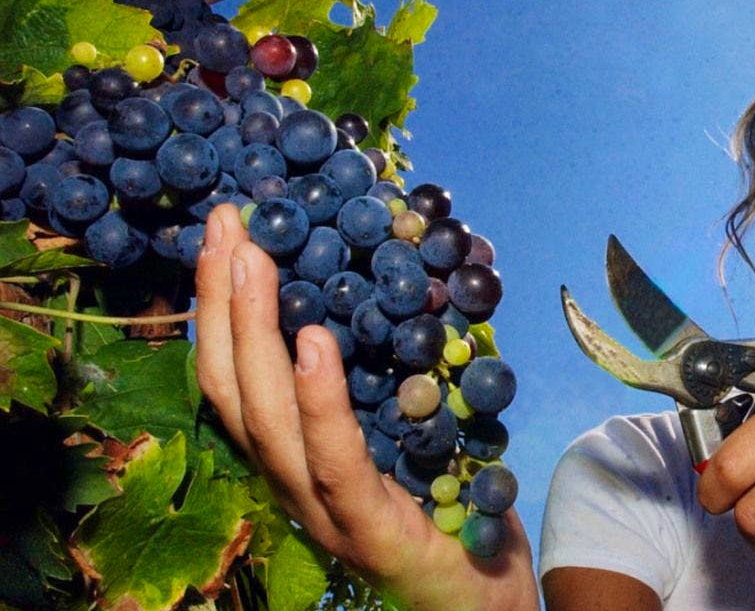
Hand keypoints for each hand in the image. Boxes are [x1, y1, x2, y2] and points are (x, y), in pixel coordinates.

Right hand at [195, 204, 538, 610]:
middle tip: (228, 224)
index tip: (228, 232)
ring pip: (267, 421)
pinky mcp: (371, 532)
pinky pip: (334, 460)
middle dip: (223, 301)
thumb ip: (392, 366)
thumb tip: (400, 275)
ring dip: (253, 333)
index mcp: (295, 456)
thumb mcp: (416, 421)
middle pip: (233, 390)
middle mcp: (293, 485)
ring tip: (253, 262)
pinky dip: (318, 401)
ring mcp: (325, 514)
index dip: (221, 306)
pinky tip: (313, 343)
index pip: (237, 378)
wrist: (490, 600)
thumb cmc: (458, 505)